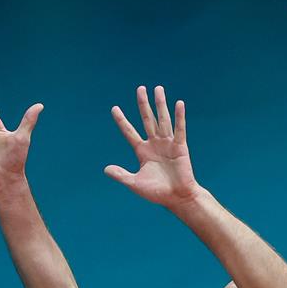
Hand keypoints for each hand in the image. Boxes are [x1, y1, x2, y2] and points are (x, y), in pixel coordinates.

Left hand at [106, 85, 202, 210]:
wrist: (177, 198)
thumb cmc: (157, 193)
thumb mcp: (135, 183)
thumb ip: (121, 175)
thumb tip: (106, 169)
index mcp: (142, 151)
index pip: (129, 132)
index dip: (122, 121)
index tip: (114, 108)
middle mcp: (154, 144)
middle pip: (147, 119)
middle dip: (143, 104)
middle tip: (140, 89)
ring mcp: (168, 144)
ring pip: (162, 120)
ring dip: (160, 104)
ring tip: (158, 89)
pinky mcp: (180, 147)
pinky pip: (179, 129)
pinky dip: (179, 117)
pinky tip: (178, 103)